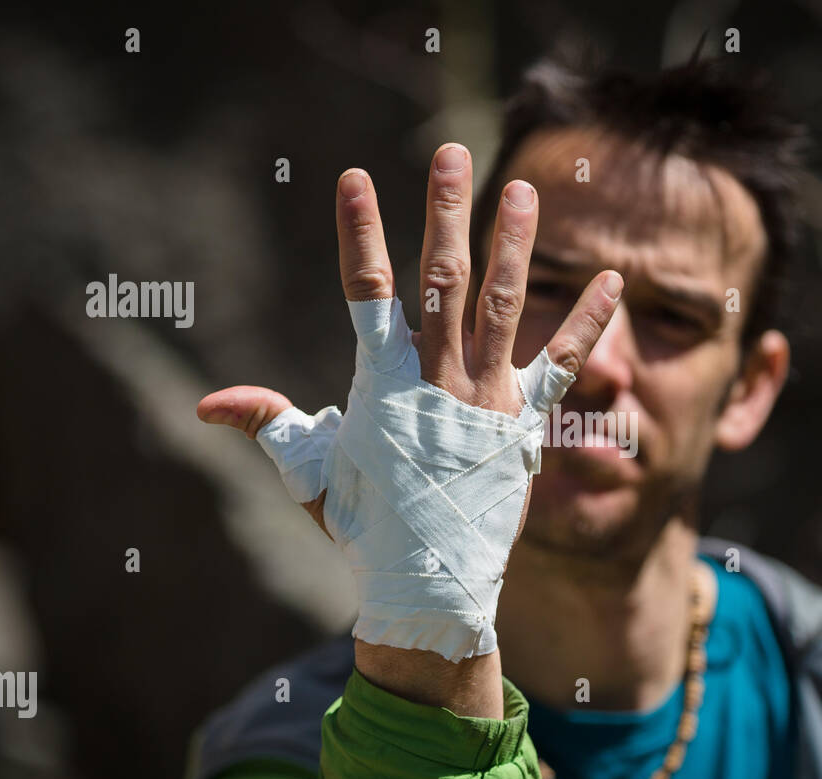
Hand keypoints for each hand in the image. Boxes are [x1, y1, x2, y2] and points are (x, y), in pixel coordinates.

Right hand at [196, 145, 621, 709]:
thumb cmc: (364, 527)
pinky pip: (564, 364)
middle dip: (444, 211)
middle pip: (442, 278)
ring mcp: (486, 397)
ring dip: (513, 244)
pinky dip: (588, 321)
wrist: (430, 581)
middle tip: (450, 153)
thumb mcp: (309, 472)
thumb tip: (208, 403)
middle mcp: (437, 378)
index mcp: (382, 382)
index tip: (356, 177)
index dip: (359, 231)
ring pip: (502, 304)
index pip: (366, 290)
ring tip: (524, 190)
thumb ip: (268, 423)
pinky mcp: (526, 423)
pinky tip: (613, 278)